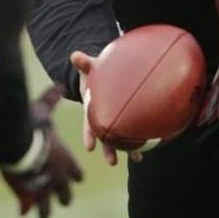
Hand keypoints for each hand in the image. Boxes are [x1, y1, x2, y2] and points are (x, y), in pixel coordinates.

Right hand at [0, 84, 83, 217]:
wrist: (13, 138)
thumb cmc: (30, 122)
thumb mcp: (43, 109)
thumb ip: (52, 100)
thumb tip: (60, 84)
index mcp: (65, 160)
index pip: (77, 175)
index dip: (74, 175)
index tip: (73, 177)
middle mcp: (57, 177)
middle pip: (66, 194)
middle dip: (63, 195)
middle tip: (61, 198)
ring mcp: (42, 187)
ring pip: (48, 206)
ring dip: (45, 209)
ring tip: (43, 214)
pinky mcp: (26, 194)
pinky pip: (27, 206)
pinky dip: (25, 208)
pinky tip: (22, 211)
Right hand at [70, 51, 142, 165]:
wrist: (104, 75)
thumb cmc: (96, 72)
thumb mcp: (90, 67)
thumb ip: (84, 63)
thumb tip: (74, 55)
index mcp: (92, 109)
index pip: (88, 123)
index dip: (89, 135)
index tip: (89, 147)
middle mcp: (102, 118)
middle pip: (104, 136)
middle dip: (108, 149)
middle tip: (112, 162)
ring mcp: (113, 120)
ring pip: (119, 138)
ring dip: (125, 150)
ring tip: (137, 159)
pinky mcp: (124, 119)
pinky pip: (131, 132)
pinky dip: (137, 142)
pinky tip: (144, 153)